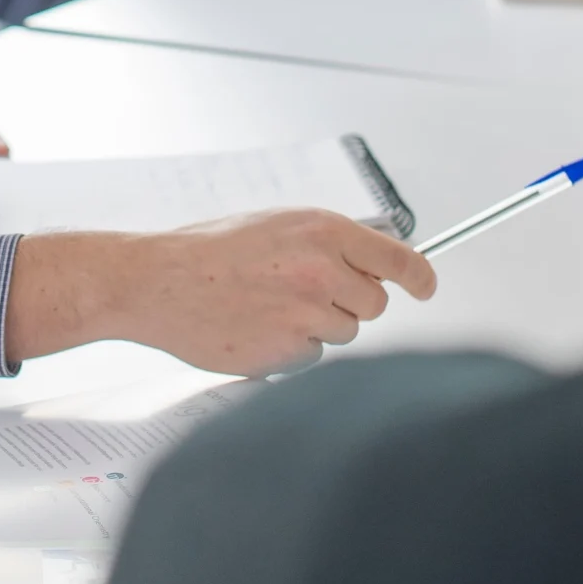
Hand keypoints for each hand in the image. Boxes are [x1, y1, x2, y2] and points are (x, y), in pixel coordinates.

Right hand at [8, 212, 437, 375]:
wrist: (155, 282)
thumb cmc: (209, 251)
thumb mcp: (275, 225)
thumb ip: (327, 243)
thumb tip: (374, 264)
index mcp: (322, 231)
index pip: (398, 258)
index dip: (419, 277)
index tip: (426, 286)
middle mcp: (322, 270)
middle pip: (374, 305)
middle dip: (349, 304)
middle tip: (302, 293)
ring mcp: (306, 313)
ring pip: (343, 334)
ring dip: (316, 327)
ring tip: (267, 308)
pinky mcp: (287, 351)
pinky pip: (311, 358)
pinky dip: (290, 351)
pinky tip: (255, 330)